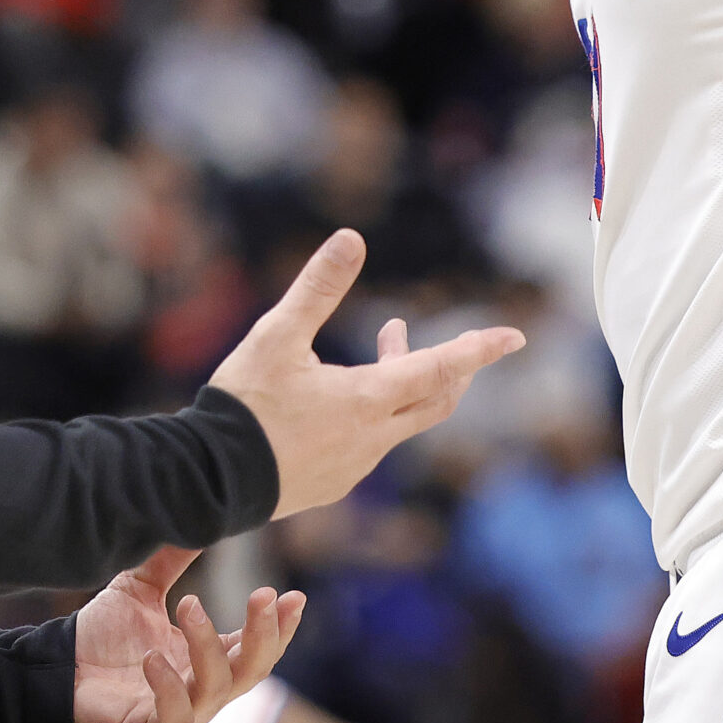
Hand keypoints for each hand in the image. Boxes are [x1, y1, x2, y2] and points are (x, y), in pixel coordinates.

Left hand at [73, 544, 305, 722]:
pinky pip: (172, 718)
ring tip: (188, 605)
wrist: (55, 675)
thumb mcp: (138, 591)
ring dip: (208, 646)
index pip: (256, 647)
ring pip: (215, 690)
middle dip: (264, 634)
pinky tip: (154, 659)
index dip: (279, 625)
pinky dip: (169, 687)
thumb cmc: (102, 640)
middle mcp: (201, 692)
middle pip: (251, 671)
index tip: (293, 595)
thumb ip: (168, 563)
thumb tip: (194, 515)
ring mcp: (179, 718)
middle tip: (263, 594)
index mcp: (206, 662)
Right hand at [210, 230, 524, 520]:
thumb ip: (317, 287)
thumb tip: (352, 239)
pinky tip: (340, 400)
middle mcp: (373, 437)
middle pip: (436, 401)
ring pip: (401, 421)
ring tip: (385, 345)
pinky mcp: (334, 484)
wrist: (207, 480)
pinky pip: (371, 445)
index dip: (479, 349)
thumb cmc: (243, 406)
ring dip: (402, 382)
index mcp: (368, 399)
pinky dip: (376, 412)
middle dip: (451, 367)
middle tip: (451, 342)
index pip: (441, 368)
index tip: (515, 337)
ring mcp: (355, 466)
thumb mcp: (276, 335)